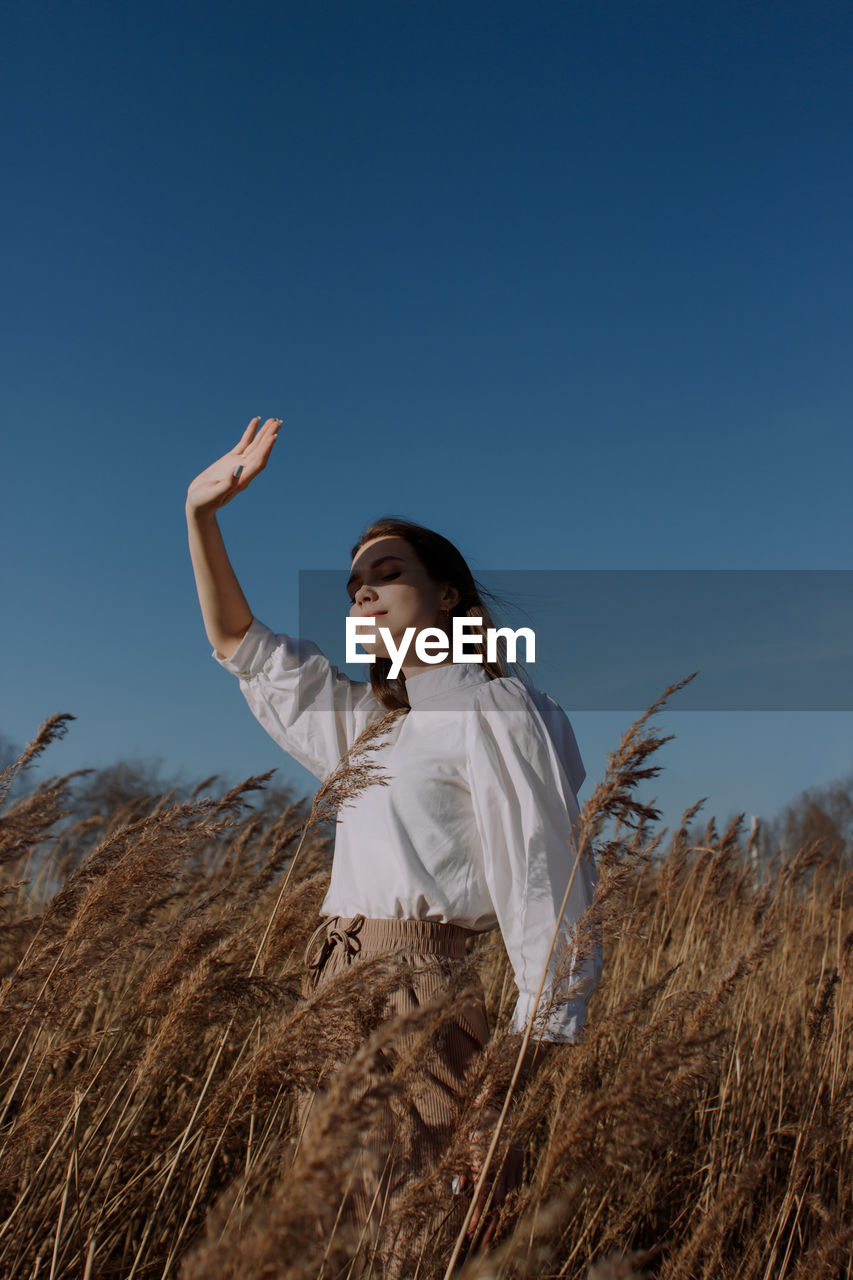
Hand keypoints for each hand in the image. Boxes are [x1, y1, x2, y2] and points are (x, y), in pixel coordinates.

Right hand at [186, 416, 281, 516]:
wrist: (199, 504)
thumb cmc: (204, 502)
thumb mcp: (214, 494)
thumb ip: (227, 483)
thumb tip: (238, 469)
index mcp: (242, 480)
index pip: (258, 462)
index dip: (266, 449)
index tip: (273, 436)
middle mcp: (244, 471)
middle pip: (260, 451)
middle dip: (269, 436)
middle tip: (279, 421)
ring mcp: (238, 464)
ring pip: (255, 445)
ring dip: (264, 433)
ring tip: (274, 420)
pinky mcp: (230, 460)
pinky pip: (243, 443)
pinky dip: (250, 432)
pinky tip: (257, 421)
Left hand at [453, 1106, 523, 1246]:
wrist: (494, 1107)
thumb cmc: (474, 1130)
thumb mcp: (463, 1148)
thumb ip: (462, 1172)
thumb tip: (459, 1192)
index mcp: (484, 1160)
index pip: (482, 1195)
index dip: (477, 1214)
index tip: (471, 1230)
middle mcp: (501, 1162)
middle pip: (498, 1200)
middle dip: (489, 1218)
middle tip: (482, 1236)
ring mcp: (513, 1160)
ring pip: (509, 1194)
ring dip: (500, 1204)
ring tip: (491, 1214)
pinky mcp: (521, 1157)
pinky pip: (517, 1184)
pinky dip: (510, 1191)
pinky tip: (502, 1194)